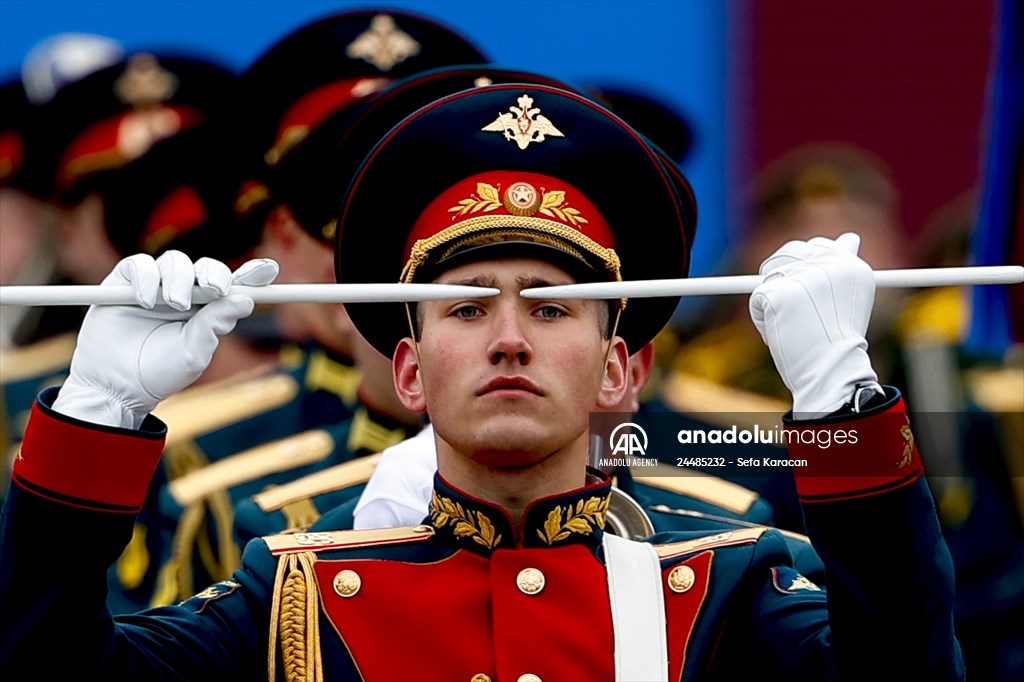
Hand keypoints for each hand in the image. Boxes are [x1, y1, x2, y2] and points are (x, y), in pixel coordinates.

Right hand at [53, 251, 278, 427]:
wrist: (116, 387)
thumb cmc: (159, 373)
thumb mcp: (194, 353)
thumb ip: (215, 325)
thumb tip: (245, 300)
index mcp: (207, 310)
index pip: (232, 285)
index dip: (252, 274)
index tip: (269, 270)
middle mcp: (184, 294)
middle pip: (206, 267)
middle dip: (215, 273)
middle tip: (215, 289)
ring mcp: (154, 286)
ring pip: (175, 261)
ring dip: (180, 279)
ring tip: (175, 304)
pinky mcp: (123, 283)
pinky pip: (139, 265)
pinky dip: (146, 278)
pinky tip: (146, 301)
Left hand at [749, 233, 880, 418]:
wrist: (832, 369)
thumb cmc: (839, 344)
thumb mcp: (850, 300)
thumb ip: (842, 269)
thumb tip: (849, 237)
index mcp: (851, 265)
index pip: (823, 245)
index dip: (808, 263)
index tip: (807, 286)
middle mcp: (830, 264)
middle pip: (791, 251)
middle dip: (783, 274)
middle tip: (790, 307)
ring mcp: (802, 276)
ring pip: (771, 274)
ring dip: (773, 297)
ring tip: (793, 324)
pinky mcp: (777, 292)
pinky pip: (757, 298)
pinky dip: (762, 318)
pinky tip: (782, 332)